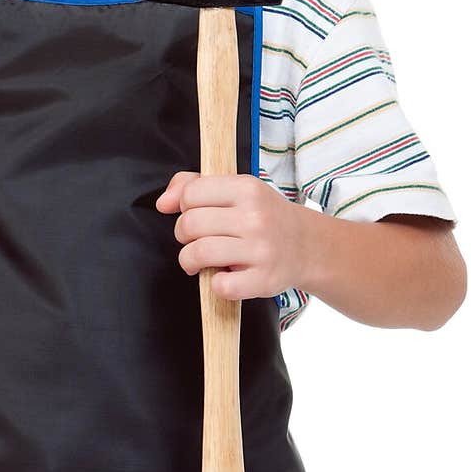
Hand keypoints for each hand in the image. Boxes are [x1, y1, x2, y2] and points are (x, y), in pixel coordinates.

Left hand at [155, 171, 310, 299]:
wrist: (308, 246)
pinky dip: (215, 285)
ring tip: (200, 262)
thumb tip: (162, 203)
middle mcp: (255, 217)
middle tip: (197, 240)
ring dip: (190, 261)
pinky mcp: (264, 280)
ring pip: (198, 253)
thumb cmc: (264, 216)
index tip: (195, 214)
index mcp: (247, 188)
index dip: (184, 206)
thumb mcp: (237, 189)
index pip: (190, 193)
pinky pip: (221, 286)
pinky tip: (223, 277)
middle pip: (189, 224)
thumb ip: (194, 185)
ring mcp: (261, 249)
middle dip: (184, 235)